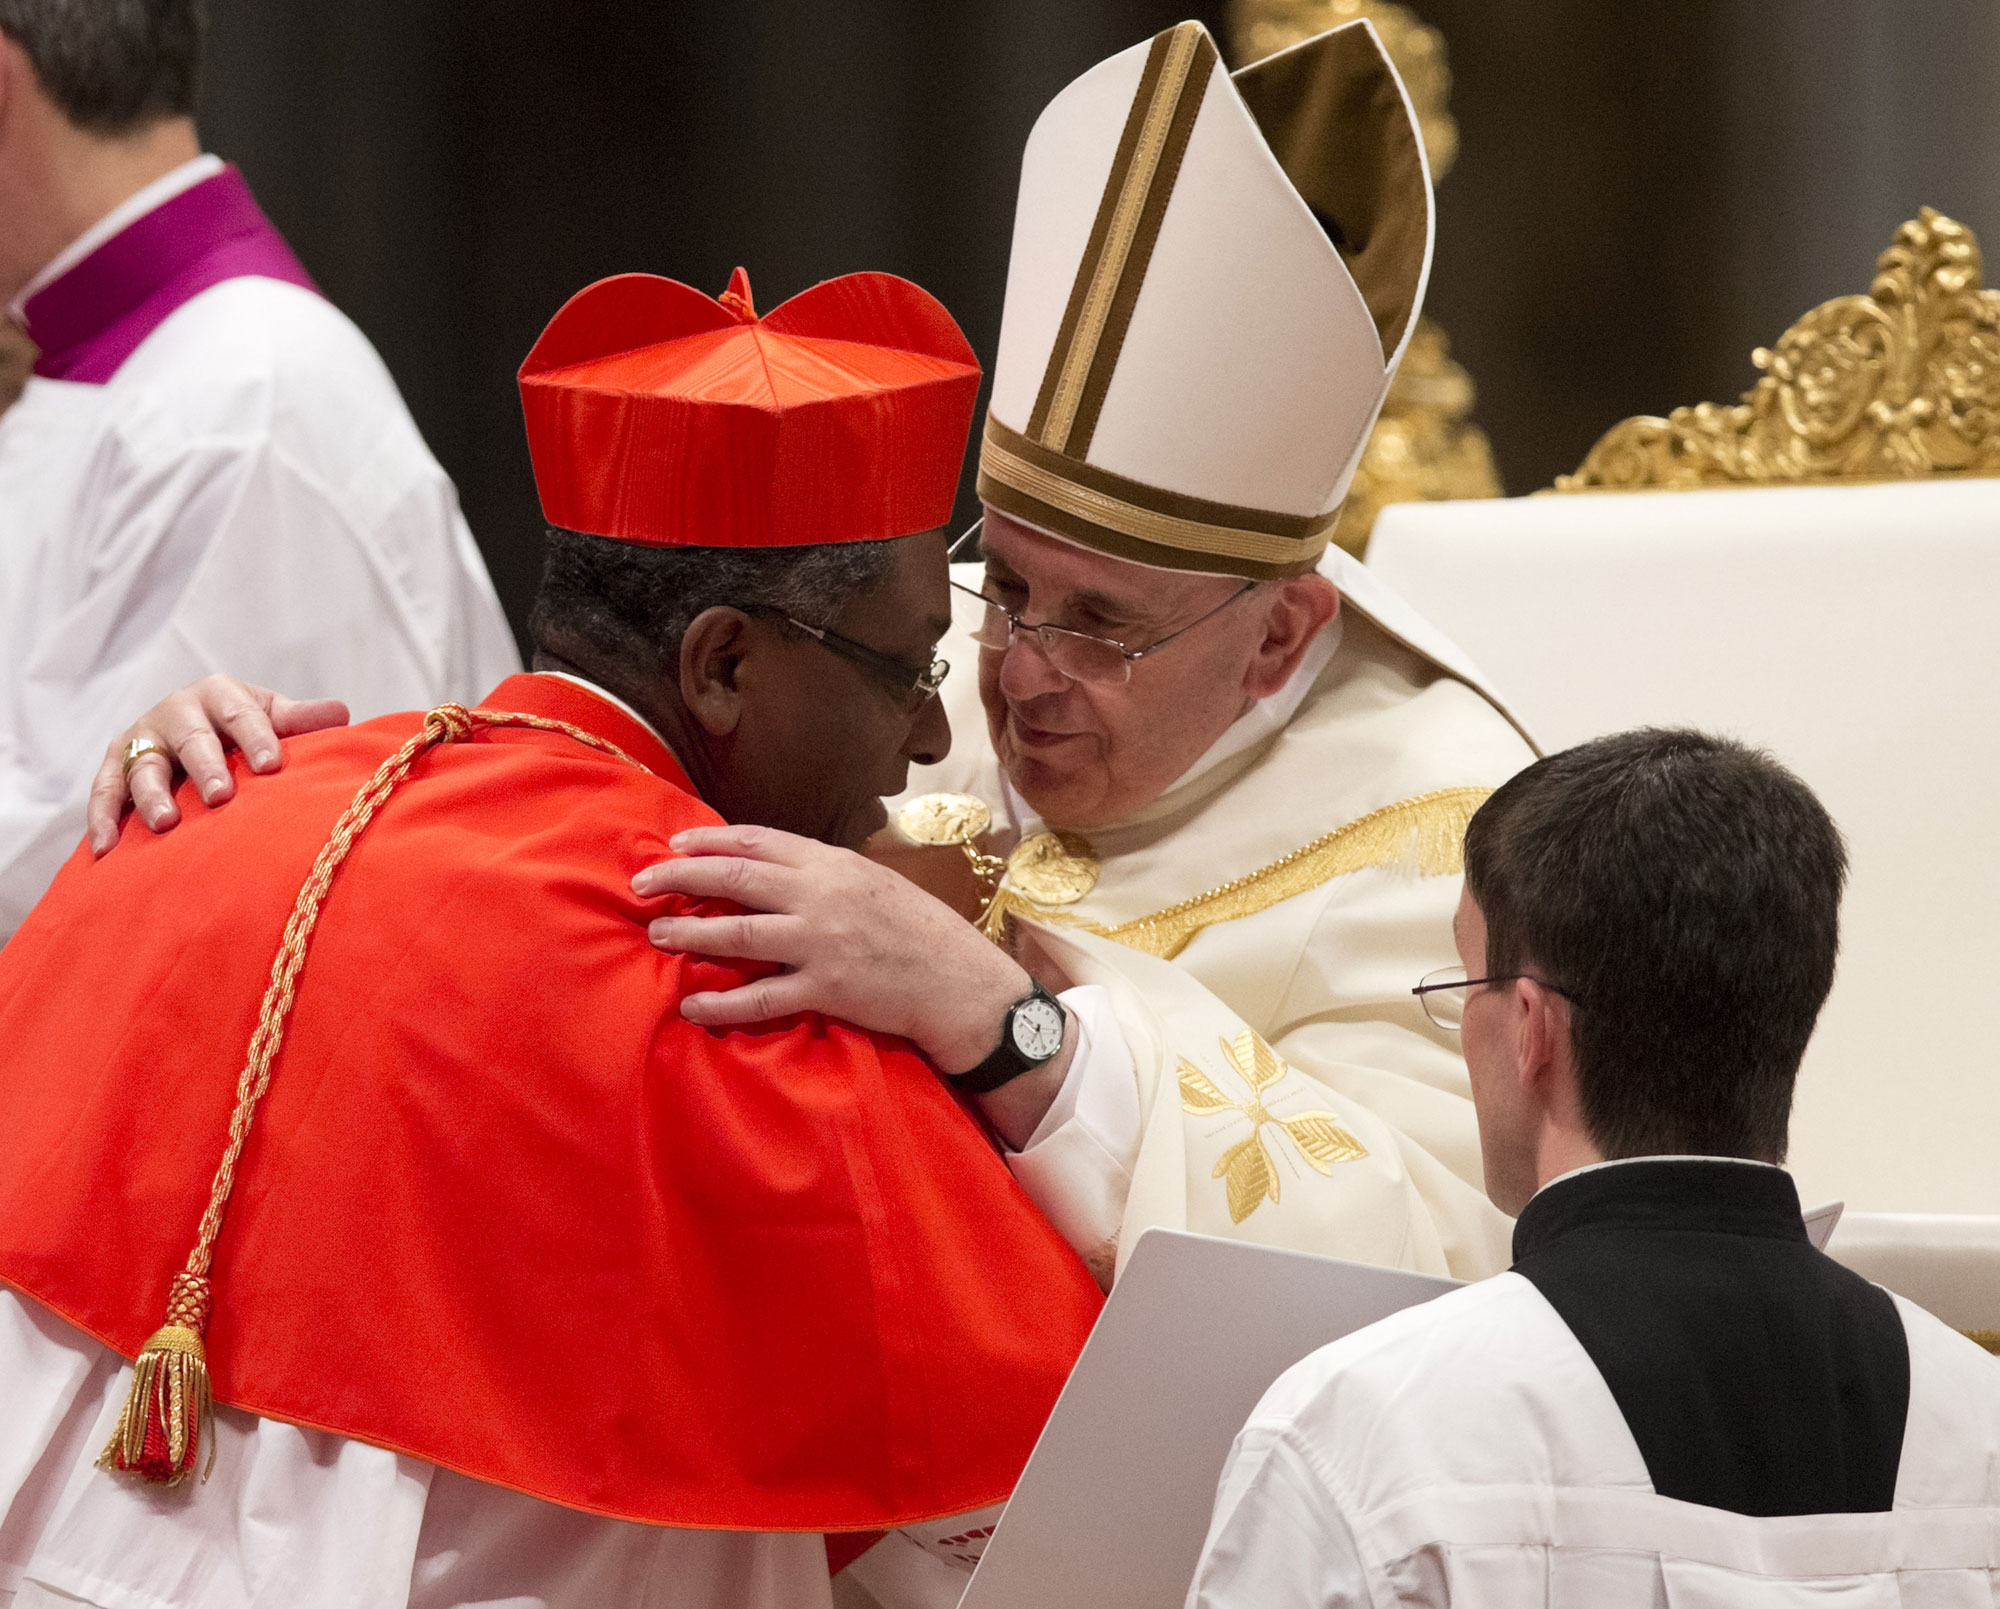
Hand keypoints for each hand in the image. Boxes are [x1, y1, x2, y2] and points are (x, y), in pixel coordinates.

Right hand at [86, 675, 348, 852]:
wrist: (193, 732)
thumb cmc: (243, 727)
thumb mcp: (271, 717)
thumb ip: (300, 720)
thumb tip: (342, 713)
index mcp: (220, 695)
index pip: (242, 714)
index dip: (257, 738)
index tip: (272, 766)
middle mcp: (176, 712)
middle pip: (191, 738)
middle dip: (205, 766)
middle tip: (220, 796)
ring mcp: (141, 739)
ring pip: (142, 766)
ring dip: (152, 795)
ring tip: (166, 823)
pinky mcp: (113, 767)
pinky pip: (104, 792)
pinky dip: (103, 818)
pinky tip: (109, 848)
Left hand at [636, 824, 1039, 1076]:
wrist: (960, 982)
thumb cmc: (920, 930)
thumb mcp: (874, 882)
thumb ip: (824, 874)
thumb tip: (773, 870)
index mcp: (834, 865)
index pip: (759, 841)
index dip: (711, 840)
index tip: (676, 843)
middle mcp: (822, 897)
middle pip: (736, 878)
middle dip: (682, 877)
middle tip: (644, 882)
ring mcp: (821, 944)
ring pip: (739, 933)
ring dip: (690, 932)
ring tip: (657, 933)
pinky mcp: (825, 990)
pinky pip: (761, 996)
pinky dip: (721, 1001)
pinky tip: (692, 1003)